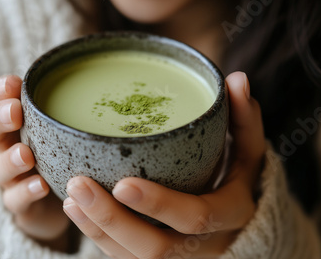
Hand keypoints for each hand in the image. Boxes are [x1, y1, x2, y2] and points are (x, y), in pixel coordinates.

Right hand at [0, 75, 69, 249]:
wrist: (61, 204)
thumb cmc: (65, 155)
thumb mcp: (70, 129)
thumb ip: (77, 110)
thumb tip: (108, 81)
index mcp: (16, 124)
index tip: (12, 83)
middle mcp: (7, 147)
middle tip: (14, 113)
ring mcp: (10, 178)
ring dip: (11, 160)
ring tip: (26, 155)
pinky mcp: (20, 205)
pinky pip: (16, 199)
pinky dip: (26, 192)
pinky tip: (40, 185)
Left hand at [62, 71, 265, 257]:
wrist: (240, 223)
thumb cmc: (240, 181)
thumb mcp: (249, 151)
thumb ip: (244, 118)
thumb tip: (237, 79)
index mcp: (230, 215)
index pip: (196, 217)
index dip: (159, 205)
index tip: (122, 182)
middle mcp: (204, 246)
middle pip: (157, 248)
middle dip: (113, 219)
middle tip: (79, 183)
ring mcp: (179, 258)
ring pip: (135, 258)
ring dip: (98, 228)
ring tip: (71, 195)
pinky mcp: (157, 258)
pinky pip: (124, 257)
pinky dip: (97, 235)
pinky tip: (76, 209)